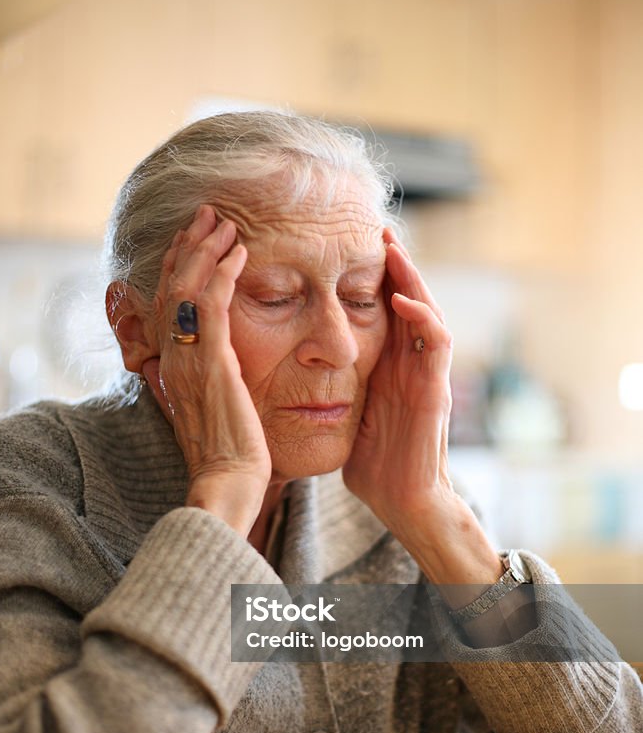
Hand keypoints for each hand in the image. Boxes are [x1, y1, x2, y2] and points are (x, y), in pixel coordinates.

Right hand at [143, 205, 270, 536]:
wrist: (227, 484)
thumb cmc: (228, 457)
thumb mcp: (211, 412)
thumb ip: (204, 385)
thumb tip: (206, 370)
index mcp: (173, 367)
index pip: (170, 305)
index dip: (180, 268)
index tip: (195, 240)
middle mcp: (174, 358)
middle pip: (173, 287)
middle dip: (190, 247)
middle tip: (209, 214)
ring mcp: (190, 360)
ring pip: (188, 289)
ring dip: (207, 250)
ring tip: (225, 223)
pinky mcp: (212, 364)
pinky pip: (212, 305)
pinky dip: (223, 274)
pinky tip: (240, 253)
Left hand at [343, 228, 454, 532]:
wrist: (401, 502)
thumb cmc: (374, 464)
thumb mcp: (346, 412)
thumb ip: (334, 385)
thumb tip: (295, 369)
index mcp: (391, 367)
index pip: (387, 310)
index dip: (375, 278)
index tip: (351, 247)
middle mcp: (412, 365)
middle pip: (410, 300)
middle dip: (396, 265)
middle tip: (378, 229)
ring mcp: (427, 375)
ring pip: (427, 311)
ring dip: (412, 278)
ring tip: (392, 248)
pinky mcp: (435, 391)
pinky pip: (436, 343)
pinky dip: (421, 317)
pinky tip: (400, 298)